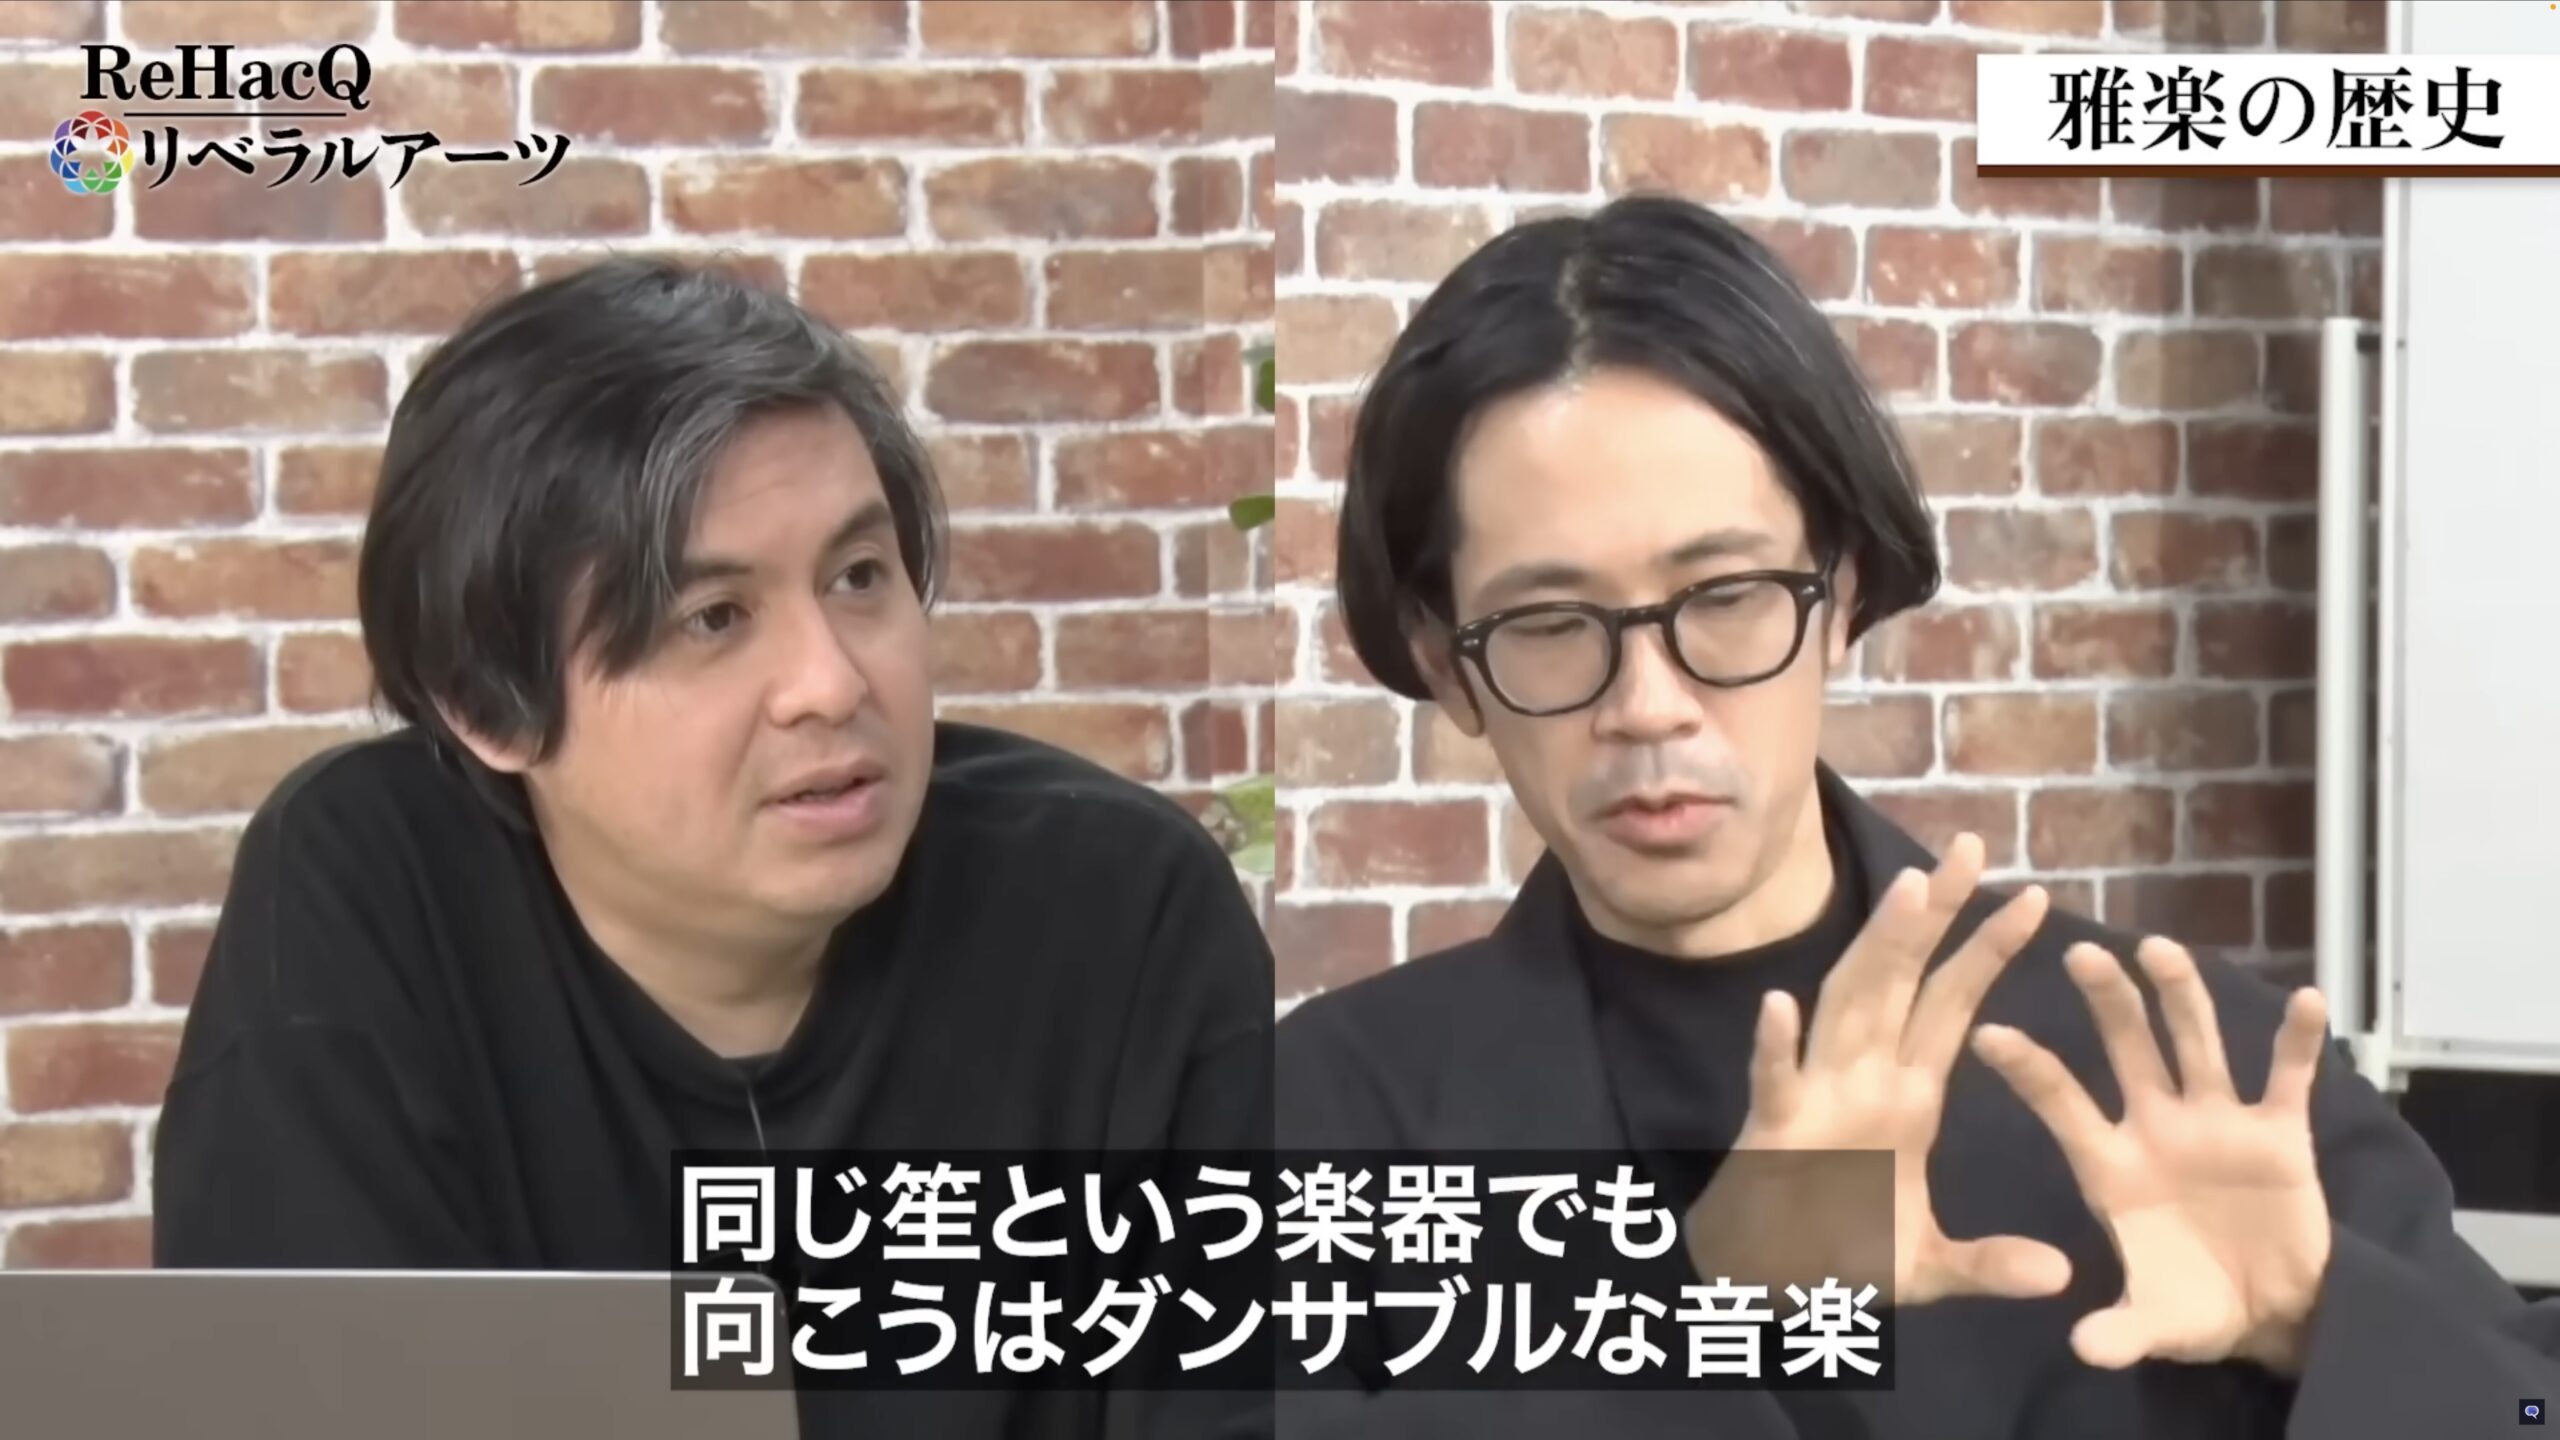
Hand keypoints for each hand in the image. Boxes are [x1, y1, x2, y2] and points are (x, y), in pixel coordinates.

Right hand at [1682, 833, 2070, 1307]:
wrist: (1770, 1290)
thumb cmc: (1842, 1259)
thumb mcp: (1932, 1269)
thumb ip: (1990, 1265)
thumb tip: (2062, 1277)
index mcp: (1908, 1095)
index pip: (1953, 1005)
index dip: (1987, 949)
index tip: (2032, 894)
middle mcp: (1865, 1079)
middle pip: (1903, 979)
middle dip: (1934, 913)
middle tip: (1969, 846)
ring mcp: (1818, 1099)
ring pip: (1848, 1008)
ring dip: (1874, 952)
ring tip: (1907, 892)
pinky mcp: (1774, 1136)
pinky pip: (1775, 1085)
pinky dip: (1775, 1047)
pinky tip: (1781, 1007)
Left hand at [1969, 938, 2332, 1374]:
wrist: (2270, 1314)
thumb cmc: (2193, 1305)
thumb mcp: (2155, 1323)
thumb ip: (2123, 1330)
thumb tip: (2086, 1349)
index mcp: (2111, 1164)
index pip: (2060, 1104)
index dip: (2028, 1071)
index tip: (1985, 1032)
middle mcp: (2158, 1127)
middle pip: (2126, 1049)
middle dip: (2106, 1001)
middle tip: (2079, 950)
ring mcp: (2218, 1123)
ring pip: (2196, 1044)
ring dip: (2182, 996)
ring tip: (2161, 948)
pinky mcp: (2281, 1133)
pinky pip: (2287, 1078)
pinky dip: (2299, 1041)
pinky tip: (2309, 999)